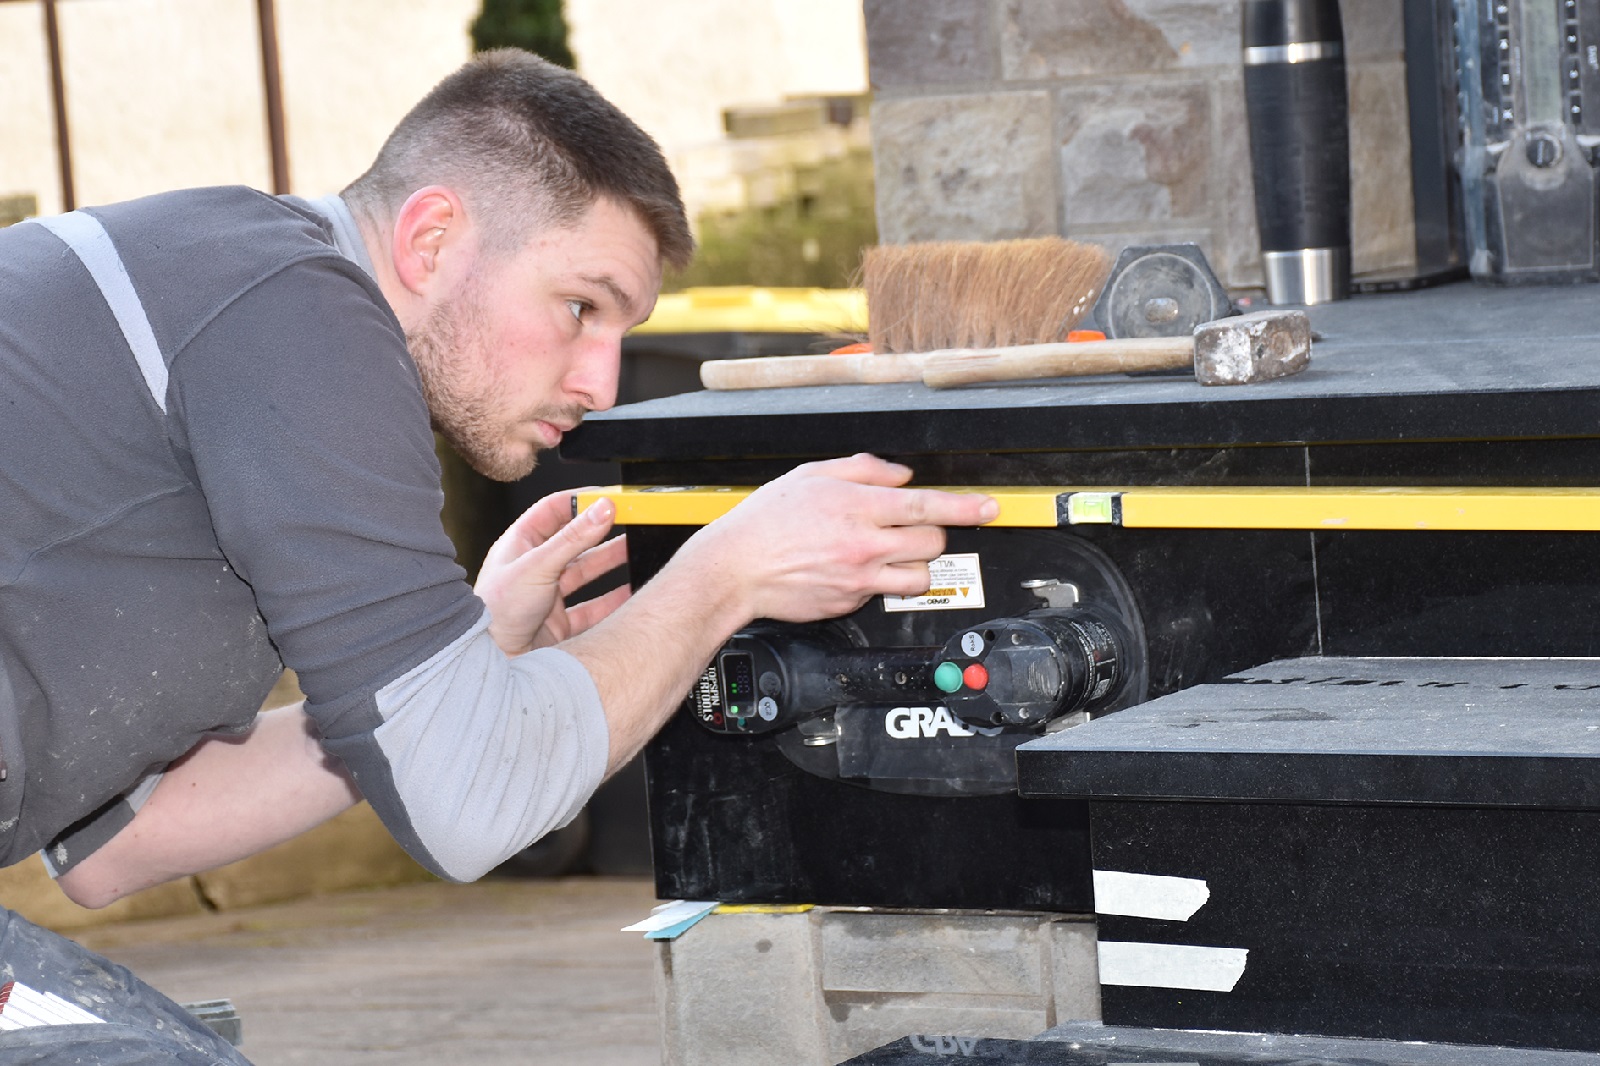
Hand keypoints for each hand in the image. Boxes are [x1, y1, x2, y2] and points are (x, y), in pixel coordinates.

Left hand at [474, 490, 630, 654]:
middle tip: (629, 520)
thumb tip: (602, 509)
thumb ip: (573, 538)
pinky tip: (629, 593)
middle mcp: (535, 566)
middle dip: (602, 530)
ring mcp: (548, 595)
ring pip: (586, 572)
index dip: (582, 500)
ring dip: (611, 561)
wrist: (490, 661)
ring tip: (636, 549)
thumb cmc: (496, 611)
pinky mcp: (560, 623)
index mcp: (521, 544)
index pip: (554, 510)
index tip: (610, 496)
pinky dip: (613, 600)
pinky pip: (593, 607)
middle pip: (575, 540)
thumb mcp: (537, 566)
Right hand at [680, 453, 998, 625]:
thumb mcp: (810, 475)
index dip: (966, 506)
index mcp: (858, 507)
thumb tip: (899, 475)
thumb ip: (862, 469)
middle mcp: (865, 545)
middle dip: (933, 533)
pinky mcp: (850, 602)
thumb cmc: (766, 521)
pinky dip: (880, 580)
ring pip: (919, 577)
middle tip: (914, 527)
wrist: (735, 569)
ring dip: (915, 564)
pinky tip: (853, 568)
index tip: (990, 506)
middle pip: (933, 544)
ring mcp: (860, 579)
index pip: (928, 505)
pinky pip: (883, 592)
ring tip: (890, 553)